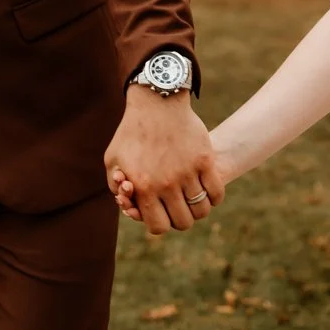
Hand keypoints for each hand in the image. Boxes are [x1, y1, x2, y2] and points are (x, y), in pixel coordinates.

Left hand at [104, 88, 224, 236]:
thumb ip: (116, 187)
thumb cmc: (132, 132)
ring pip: (202, 209)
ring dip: (198, 209)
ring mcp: (188, 173)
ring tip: (193, 199)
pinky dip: (214, 197)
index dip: (160, 223)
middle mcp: (167, 184)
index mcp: (144, 187)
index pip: (158, 226)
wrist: (156, 103)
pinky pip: (217, 192)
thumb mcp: (113, 159)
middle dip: (180, 218)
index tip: (161, 214)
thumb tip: (131, 207)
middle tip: (178, 206)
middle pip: (183, 222)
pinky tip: (207, 190)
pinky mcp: (205, 161)